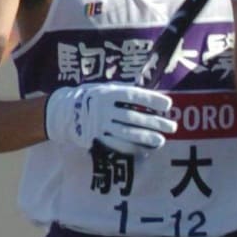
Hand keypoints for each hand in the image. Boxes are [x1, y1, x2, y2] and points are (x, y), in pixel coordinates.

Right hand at [45, 84, 176, 154]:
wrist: (65, 111)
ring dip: (145, 137)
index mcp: (107, 93)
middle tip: (172, 127)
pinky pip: (117, 144)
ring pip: (126, 133)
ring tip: (161, 140)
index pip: (133, 96)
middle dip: (154, 122)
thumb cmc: (93, 97)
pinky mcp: (96, 138)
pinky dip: (132, 147)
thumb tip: (152, 97)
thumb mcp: (106, 88)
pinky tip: (144, 149)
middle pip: (133, 116)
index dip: (151, 100)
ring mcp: (99, 125)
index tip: (168, 104)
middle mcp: (103, 109)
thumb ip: (125, 92)